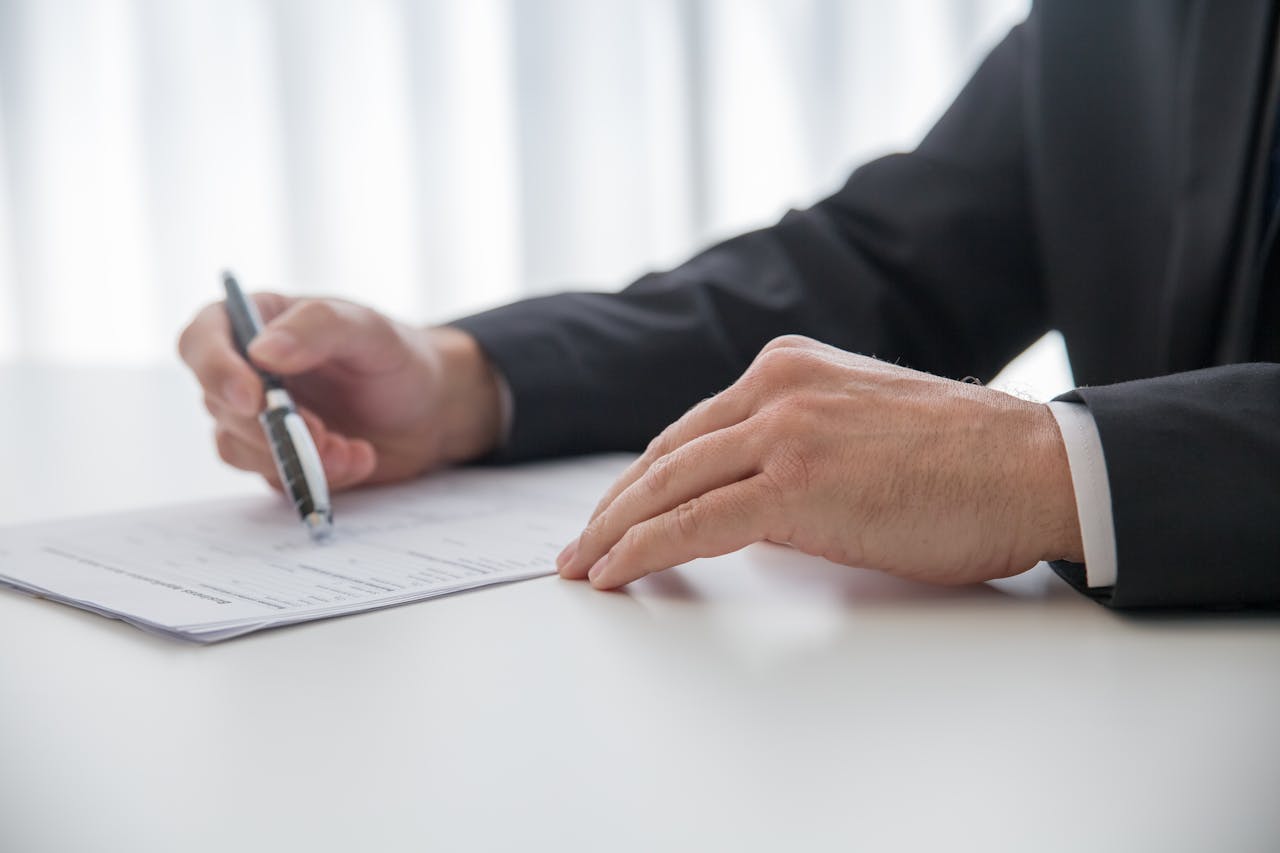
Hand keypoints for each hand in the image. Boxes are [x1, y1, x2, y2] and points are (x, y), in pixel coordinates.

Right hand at [178, 294, 502, 490]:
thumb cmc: (396, 358)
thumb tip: (261, 352)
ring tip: (353, 447)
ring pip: (238, 448)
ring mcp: (256, 418)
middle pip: (218, 403)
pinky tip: (358, 458)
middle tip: (325, 432)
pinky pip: (274, 475)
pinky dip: (316, 475)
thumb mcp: (368, 331)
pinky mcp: (274, 458)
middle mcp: (246, 369)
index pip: (201, 341)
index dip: (215, 371)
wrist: (429, 410)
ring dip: (296, 455)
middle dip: (272, 427)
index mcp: (258, 322)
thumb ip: (317, 328)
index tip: (252, 399)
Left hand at [557, 335, 1082, 588]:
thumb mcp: (861, 428)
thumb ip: (799, 445)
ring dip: (614, 533)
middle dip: (614, 508)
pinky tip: (616, 574)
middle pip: (666, 456)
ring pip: (668, 487)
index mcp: (789, 368)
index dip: (644, 480)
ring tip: (583, 568)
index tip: (617, 512)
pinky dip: (643, 551)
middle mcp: (776, 386)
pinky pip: (694, 523)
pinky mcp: (793, 483)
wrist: (1035, 467)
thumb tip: (752, 501)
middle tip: (579, 546)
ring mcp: (783, 429)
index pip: (691, 431)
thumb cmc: (967, 461)